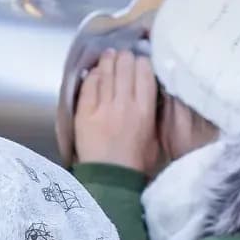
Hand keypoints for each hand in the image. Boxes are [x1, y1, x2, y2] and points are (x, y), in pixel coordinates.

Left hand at [74, 50, 158, 173]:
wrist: (110, 181)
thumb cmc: (137, 162)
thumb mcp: (155, 136)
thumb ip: (153, 111)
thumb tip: (150, 89)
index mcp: (145, 110)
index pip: (144, 71)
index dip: (142, 62)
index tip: (140, 63)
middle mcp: (124, 104)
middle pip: (125, 65)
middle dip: (125, 58)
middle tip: (124, 58)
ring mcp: (102, 107)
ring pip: (106, 70)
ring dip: (109, 60)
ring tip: (110, 57)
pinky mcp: (84, 112)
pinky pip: (89, 84)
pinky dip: (94, 75)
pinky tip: (97, 72)